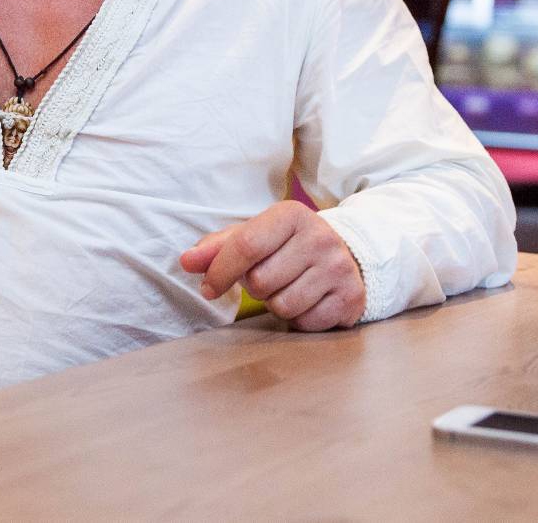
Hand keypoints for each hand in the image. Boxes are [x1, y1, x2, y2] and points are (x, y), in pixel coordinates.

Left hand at [180, 201, 365, 331]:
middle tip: (269, 277)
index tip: (208, 288)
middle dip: (256, 287)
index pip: (246, 245)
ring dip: (276, 303)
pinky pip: (306, 322)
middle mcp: (320, 237)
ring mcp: (339, 268)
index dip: (220, 271)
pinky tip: (308, 300)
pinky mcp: (351, 297)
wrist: (345, 253)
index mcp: (291, 214)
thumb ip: (218, 248)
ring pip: (282, 305)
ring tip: (288, 287)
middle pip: (261, 282)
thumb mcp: (254, 236)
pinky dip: (299, 318)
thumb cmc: (287, 246)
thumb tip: (186, 261)